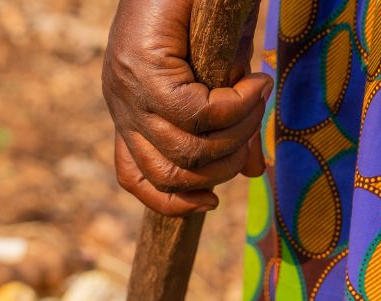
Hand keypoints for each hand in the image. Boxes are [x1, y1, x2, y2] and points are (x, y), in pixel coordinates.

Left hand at [103, 0, 272, 215]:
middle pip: (170, 172)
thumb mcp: (221, 78)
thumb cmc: (206, 11)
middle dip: (223, 164)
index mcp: (129, 110)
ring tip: (258, 98)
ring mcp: (128, 87)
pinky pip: (195, 112)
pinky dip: (236, 105)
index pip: (134, 176)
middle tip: (255, 130)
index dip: (171, 201)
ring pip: (187, 146)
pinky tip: (256, 81)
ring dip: (236, 132)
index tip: (211, 201)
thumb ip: (229, 125)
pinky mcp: (143, 68)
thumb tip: (254, 173)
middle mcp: (122, 104)